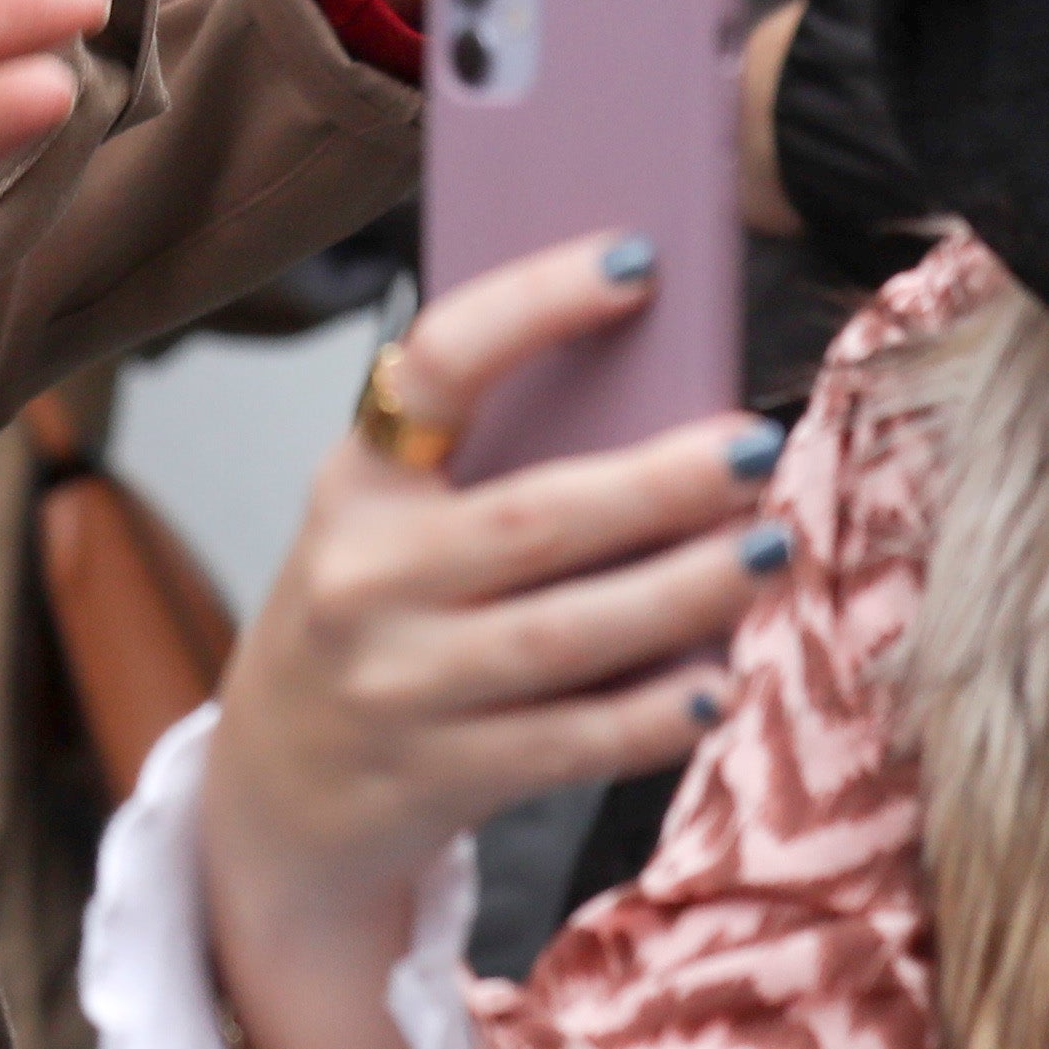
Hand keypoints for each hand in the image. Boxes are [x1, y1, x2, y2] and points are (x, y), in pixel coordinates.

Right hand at [199, 236, 784, 1048]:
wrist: (278, 787)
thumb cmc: (374, 614)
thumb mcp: (389, 521)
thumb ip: (490, 467)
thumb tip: (670, 399)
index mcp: (355, 480)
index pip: (443, 364)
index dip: (538, 304)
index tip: (637, 262)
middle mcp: (365, 579)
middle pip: (533, 518)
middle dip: (659, 482)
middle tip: (754, 446)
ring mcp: (402, 687)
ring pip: (566, 636)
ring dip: (683, 592)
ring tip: (769, 550)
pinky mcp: (444, 776)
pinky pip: (574, 742)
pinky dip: (656, 715)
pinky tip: (721, 682)